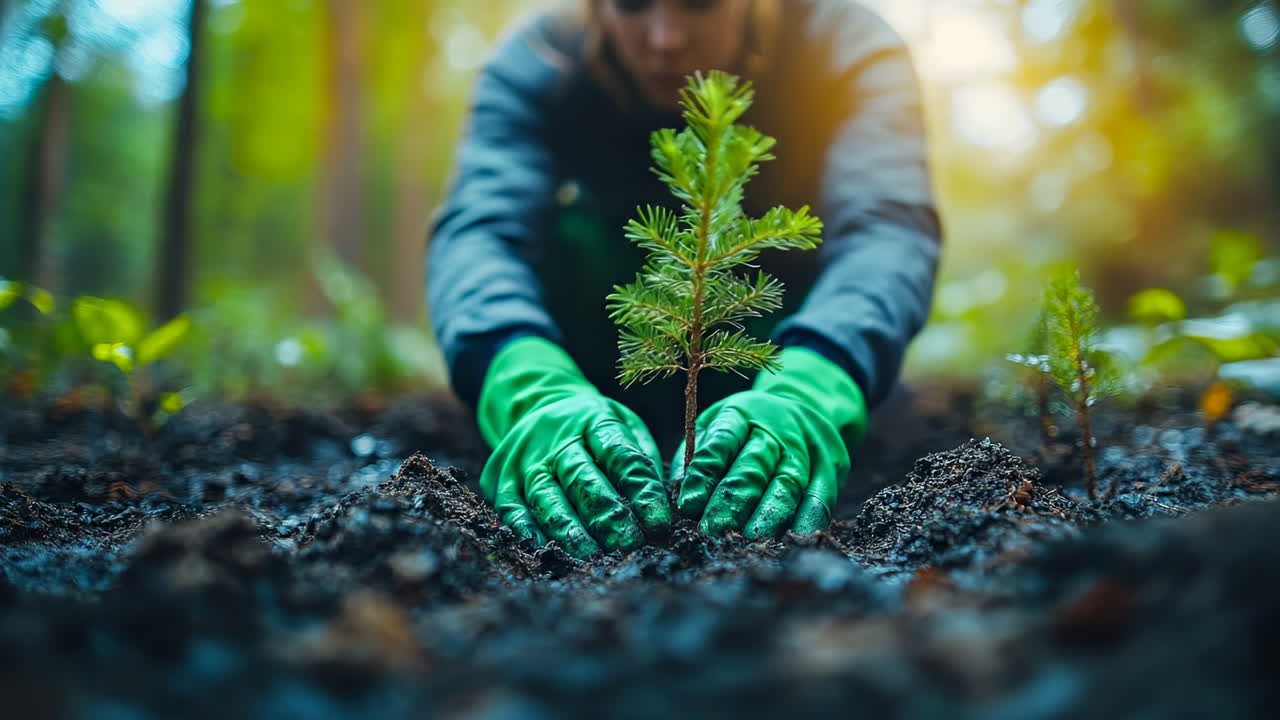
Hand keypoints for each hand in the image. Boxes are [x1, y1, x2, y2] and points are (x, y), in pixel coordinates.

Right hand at [477, 336, 670, 556]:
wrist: (534, 403)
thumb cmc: (592, 426)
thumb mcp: (624, 423)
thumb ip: (641, 459)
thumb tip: (663, 505)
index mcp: (593, 419)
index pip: (620, 456)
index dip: (641, 490)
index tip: (660, 522)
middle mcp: (555, 438)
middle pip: (582, 478)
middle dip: (607, 515)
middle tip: (629, 544)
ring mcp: (524, 459)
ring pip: (547, 497)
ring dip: (570, 530)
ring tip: (593, 556)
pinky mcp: (500, 479)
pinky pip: (513, 509)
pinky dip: (529, 532)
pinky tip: (548, 551)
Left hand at [670, 347, 866, 537]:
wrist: (805, 406)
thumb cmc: (747, 427)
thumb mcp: (717, 426)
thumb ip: (697, 457)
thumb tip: (676, 496)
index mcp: (742, 414)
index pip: (721, 443)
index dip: (704, 474)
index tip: (687, 505)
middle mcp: (776, 428)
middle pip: (753, 467)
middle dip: (733, 501)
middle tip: (713, 530)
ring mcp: (806, 448)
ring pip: (787, 483)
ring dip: (769, 515)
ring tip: (749, 541)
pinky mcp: (830, 467)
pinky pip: (820, 495)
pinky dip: (808, 519)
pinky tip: (794, 539)